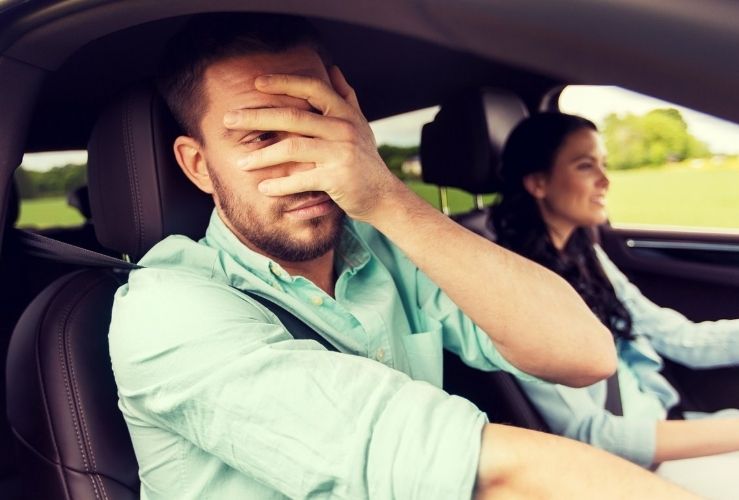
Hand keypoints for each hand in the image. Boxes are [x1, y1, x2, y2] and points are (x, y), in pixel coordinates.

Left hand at [223, 66, 402, 221]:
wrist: (384, 196)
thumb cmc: (365, 161)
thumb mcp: (360, 125)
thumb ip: (346, 97)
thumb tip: (334, 69)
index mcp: (345, 113)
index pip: (312, 88)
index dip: (284, 83)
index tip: (257, 83)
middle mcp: (343, 128)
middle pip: (293, 116)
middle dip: (257, 117)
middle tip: (229, 120)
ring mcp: (341, 153)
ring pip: (292, 148)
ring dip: (262, 156)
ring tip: (241, 163)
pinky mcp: (338, 178)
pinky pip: (301, 179)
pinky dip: (279, 185)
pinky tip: (263, 188)